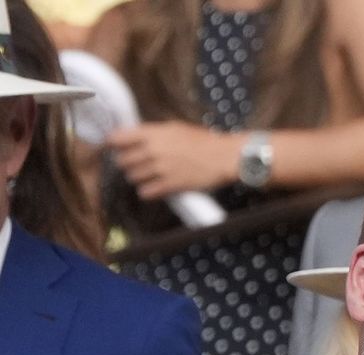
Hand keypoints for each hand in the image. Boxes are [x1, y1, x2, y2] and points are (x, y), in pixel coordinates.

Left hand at [107, 122, 238, 198]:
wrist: (224, 156)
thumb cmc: (204, 141)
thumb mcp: (176, 127)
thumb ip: (153, 132)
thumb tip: (136, 136)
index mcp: (153, 133)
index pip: (117, 138)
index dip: (112, 144)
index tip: (113, 148)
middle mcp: (153, 150)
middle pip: (123, 161)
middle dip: (127, 163)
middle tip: (136, 164)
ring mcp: (161, 169)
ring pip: (133, 177)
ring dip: (137, 178)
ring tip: (148, 176)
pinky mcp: (170, 185)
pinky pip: (146, 192)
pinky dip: (147, 191)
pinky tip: (153, 188)